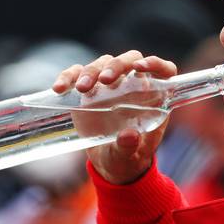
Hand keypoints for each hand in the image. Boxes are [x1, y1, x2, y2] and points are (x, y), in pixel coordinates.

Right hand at [52, 50, 176, 184]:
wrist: (109, 162)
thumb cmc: (127, 158)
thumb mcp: (129, 157)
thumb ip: (129, 147)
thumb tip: (129, 136)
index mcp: (154, 98)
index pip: (164, 71)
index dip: (156, 64)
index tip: (140, 67)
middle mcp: (133, 85)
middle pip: (129, 60)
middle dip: (116, 65)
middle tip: (105, 80)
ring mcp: (109, 85)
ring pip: (103, 63)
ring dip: (91, 72)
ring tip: (82, 89)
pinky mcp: (88, 89)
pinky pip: (77, 74)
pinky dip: (68, 76)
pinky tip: (59, 88)